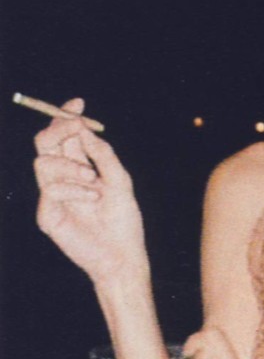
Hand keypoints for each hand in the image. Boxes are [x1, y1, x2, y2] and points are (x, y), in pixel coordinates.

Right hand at [34, 99, 149, 294]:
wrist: (122, 255)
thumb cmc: (123, 221)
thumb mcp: (119, 180)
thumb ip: (102, 154)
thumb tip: (83, 128)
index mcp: (79, 166)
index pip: (64, 135)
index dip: (67, 116)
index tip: (78, 103)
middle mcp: (62, 178)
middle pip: (45, 142)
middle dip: (60, 128)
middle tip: (77, 127)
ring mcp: (52, 196)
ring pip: (43, 162)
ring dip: (72, 166)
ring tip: (94, 181)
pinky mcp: (47, 215)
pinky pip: (50, 189)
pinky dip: (73, 189)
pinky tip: (91, 199)